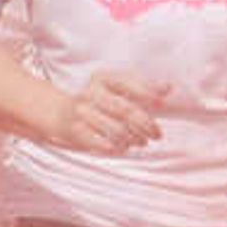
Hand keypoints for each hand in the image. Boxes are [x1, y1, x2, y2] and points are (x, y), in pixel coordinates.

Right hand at [44, 72, 165, 154]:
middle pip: (124, 109)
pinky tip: (122, 147)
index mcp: (102, 79)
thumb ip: (142, 87)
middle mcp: (90, 93)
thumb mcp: (115, 87)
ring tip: (141, 142)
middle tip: (157, 134)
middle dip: (145, 124)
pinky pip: (100, 142)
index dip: (146, 92)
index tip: (161, 103)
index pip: (126, 83)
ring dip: (133, 138)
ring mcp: (81, 112)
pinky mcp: (74, 130)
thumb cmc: (95, 100)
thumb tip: (169, 87)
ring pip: (115, 128)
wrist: (57, 112)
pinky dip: (116, 147)